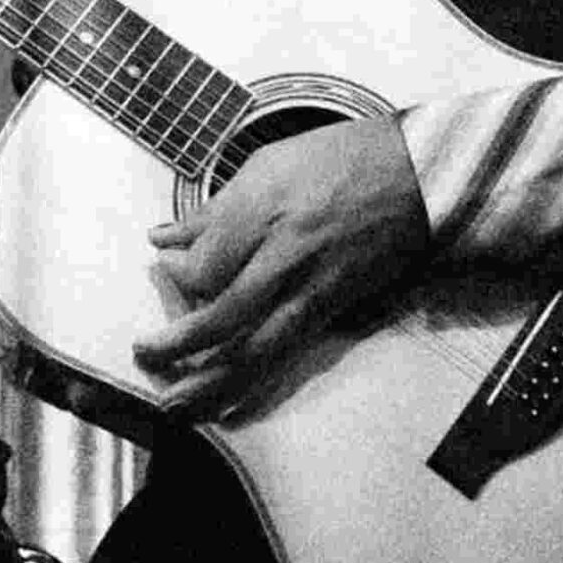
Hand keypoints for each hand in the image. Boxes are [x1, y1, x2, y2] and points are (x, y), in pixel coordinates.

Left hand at [134, 114, 429, 417]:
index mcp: (260, 209)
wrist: (418, 175)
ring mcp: (310, 286)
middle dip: (175, 345)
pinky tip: (225, 403)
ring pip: (251, 349)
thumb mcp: (268, 164)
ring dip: (206, 383)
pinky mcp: (333, 307)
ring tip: (172, 405)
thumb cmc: (342, 158)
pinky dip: (250, 382)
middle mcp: (281, 254)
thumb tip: (165, 236)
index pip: (202, 265)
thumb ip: (214, 209)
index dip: (177, 276)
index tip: (166, 271)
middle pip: (219, 316)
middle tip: (144, 353)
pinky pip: (284, 352)